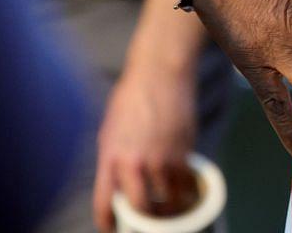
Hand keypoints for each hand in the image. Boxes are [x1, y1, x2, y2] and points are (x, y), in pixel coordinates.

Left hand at [91, 61, 197, 231]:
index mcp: (110, 157)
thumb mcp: (111, 131)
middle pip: (141, 207)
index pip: (105, 203)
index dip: (108, 223)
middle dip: (144, 220)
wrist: (159, 73)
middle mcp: (134, 161)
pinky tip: (185, 192)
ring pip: (167, 198)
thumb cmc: (131, 98)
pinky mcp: (184, 149)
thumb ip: (115, 160)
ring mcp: (161, 156)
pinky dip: (186, 191)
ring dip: (169, 207)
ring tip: (169, 209)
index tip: (111, 229)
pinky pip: (186, 181)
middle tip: (146, 221)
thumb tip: (122, 183)